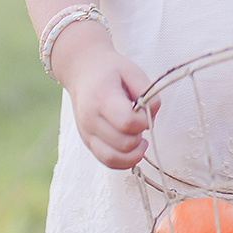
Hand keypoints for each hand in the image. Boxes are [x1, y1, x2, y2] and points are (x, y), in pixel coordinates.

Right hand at [61, 43, 157, 169]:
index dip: (144, 121)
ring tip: (138, 139)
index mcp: (102, 98)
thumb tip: (151, 120)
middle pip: (124, 144)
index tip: (145, 112)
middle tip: (140, 121)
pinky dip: (123, 161)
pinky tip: (131, 149)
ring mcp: (86, 132)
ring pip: (114, 159)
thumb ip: (148, 94)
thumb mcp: (133, 71)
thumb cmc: (110, 71)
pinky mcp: (87, 141)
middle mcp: (90, 118)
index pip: (128, 123)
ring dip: (133, 153)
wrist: (82, 70)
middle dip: (140, 136)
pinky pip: (107, 161)